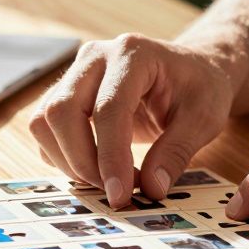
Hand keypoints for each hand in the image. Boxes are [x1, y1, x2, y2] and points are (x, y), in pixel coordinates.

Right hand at [29, 33, 236, 207]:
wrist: (192, 70)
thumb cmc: (199, 88)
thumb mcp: (204, 119)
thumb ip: (177, 152)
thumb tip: (151, 189)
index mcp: (133, 53)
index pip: (108, 108)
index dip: (110, 156)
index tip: (121, 195)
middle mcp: (95, 56)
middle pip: (62, 111)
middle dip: (82, 162)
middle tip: (115, 193)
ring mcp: (75, 72)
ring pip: (44, 120)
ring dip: (69, 161)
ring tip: (108, 181)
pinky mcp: (65, 92)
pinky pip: (45, 129)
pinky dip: (63, 157)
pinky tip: (97, 168)